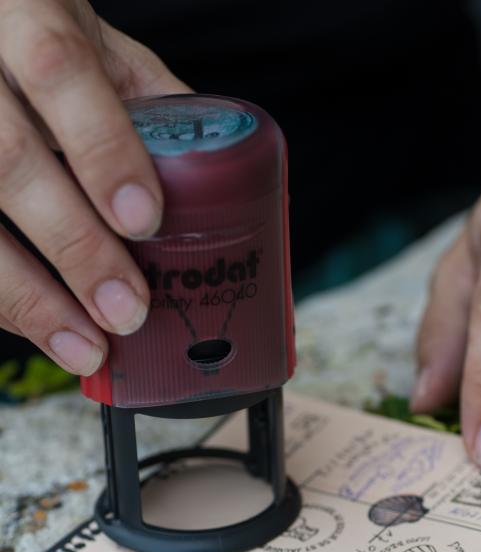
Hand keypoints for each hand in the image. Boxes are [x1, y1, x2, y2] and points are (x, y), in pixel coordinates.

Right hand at [0, 0, 188, 374]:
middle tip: (126, 309)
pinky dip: (4, 299)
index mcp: (23, 12)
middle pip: (9, 158)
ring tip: (85, 346)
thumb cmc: (33, 30)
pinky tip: (44, 330)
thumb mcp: (90, 39)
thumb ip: (141, 96)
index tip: (144, 219)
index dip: (102, 148)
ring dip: (29, 295)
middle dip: (74, 244)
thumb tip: (217, 174)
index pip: (59, 71)